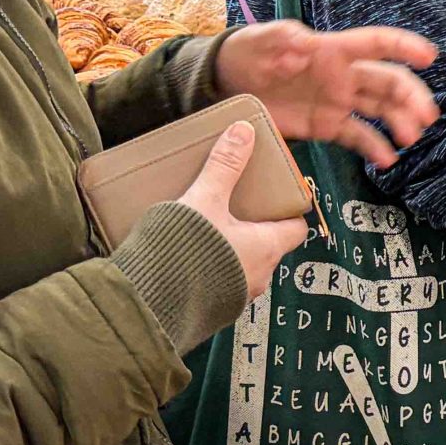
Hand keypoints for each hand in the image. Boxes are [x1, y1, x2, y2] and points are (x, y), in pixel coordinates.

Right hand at [179, 121, 309, 300]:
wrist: (150, 303)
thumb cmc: (184, 254)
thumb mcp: (205, 201)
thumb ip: (224, 167)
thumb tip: (242, 134)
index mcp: (266, 248)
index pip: (296, 230)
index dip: (289, 212)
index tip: (278, 198)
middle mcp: (259, 276)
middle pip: (270, 246)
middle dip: (256, 228)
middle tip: (238, 208)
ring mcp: (237, 297)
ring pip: (245, 266)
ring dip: (233, 249)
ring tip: (210, 230)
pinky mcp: (212, 310)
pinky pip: (221, 285)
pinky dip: (213, 268)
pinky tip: (190, 256)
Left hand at [213, 19, 438, 168]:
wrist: (225, 83)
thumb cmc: (246, 52)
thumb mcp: (259, 40)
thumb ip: (282, 40)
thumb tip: (305, 45)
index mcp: (332, 51)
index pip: (376, 45)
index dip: (403, 47)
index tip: (429, 56)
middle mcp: (343, 76)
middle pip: (388, 82)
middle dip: (411, 97)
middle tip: (425, 117)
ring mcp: (337, 102)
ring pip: (380, 110)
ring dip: (400, 121)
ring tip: (410, 138)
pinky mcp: (326, 126)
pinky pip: (357, 137)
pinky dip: (374, 148)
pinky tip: (387, 159)